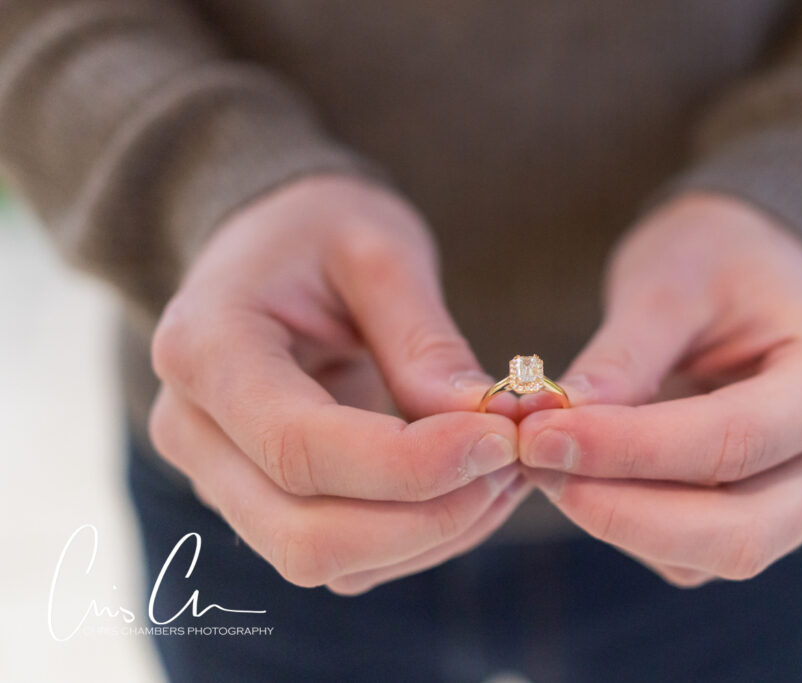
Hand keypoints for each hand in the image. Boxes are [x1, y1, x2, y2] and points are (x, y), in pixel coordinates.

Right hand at [149, 175, 528, 594]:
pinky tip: (471, 485)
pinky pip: (346, 559)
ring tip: (505, 470)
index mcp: (205, 348)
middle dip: (428, 518)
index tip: (502, 438)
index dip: (410, 464)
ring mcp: (221, 477)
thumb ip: (424, 341)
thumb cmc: (321, 231)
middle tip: (513, 463)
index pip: (300, 446)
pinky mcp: (263, 502)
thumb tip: (485, 425)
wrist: (272, 247)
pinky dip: (421, 537)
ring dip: (434, 534)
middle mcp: (193, 429)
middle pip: (307, 536)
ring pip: (329, 563)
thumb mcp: (379, 251)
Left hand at [518, 192, 801, 585]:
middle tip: (535, 464)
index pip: (735, 441)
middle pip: (740, 532)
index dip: (630, 450)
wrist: (757, 268)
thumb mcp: (668, 282)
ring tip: (548, 458)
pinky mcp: (773, 517)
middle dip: (623, 512)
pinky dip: (630, 523)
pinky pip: (697, 553)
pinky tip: (585, 472)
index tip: (541, 437)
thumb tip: (552, 425)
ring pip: (713, 555)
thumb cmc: (720, 258)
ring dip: (618, 521)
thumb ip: (620, 358)